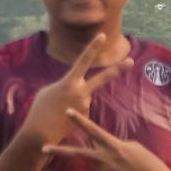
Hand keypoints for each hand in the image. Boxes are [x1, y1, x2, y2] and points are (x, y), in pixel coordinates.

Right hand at [20, 36, 130, 153]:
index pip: (83, 60)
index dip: (92, 47)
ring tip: (57, 113)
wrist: (39, 134)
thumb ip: (64, 86)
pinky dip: (72, 114)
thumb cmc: (40, 111)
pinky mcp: (86, 118)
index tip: (102, 36)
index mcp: (69, 82)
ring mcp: (85, 106)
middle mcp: (81, 92)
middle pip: (102, 78)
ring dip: (72, 104)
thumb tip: (75, 89)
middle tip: (131, 61)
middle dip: (117, 69)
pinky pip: (81, 112)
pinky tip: (61, 121)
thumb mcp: (49, 92)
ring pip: (83, 99)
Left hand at [60, 112, 170, 170]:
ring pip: (95, 163)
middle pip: (78, 153)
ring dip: (105, 163)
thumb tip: (102, 146)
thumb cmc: (148, 164)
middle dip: (59, 151)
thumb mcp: (132, 147)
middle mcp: (105, 160)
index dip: (79, 120)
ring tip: (125, 169)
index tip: (67, 111)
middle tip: (42, 148)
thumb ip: (114, 145)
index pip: (93, 131)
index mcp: (114, 146)